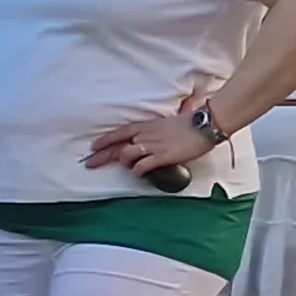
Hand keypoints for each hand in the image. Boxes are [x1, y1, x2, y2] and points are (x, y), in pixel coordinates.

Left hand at [88, 99, 217, 176]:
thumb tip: (156, 132)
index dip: (104, 140)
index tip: (93, 147)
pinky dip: (137, 171)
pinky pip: (142, 166)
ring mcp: (153, 146)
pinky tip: (139, 173)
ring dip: (124, 164)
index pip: (118, 133)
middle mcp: (145, 136)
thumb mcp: (167, 122)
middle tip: (89, 164)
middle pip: (116, 147)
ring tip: (129, 167)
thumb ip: (157, 129)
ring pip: (126, 156)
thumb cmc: (190, 122)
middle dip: (101, 156)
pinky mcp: (162, 157)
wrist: (205, 124)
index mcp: (145, 126)